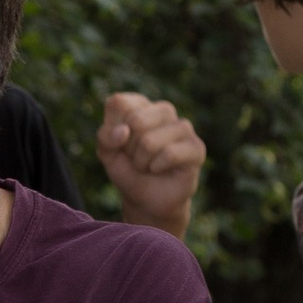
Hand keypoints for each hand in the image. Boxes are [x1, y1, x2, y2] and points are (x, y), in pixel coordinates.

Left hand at [95, 94, 205, 237]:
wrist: (146, 200)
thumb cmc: (128, 170)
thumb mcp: (107, 153)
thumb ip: (106, 137)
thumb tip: (124, 131)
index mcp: (141, 105)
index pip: (119, 102)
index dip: (111, 130)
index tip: (118, 144)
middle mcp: (164, 111)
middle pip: (135, 120)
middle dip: (128, 148)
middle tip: (135, 158)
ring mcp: (183, 127)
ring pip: (150, 141)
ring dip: (141, 162)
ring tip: (148, 165)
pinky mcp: (196, 147)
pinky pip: (169, 154)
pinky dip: (156, 167)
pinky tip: (160, 170)